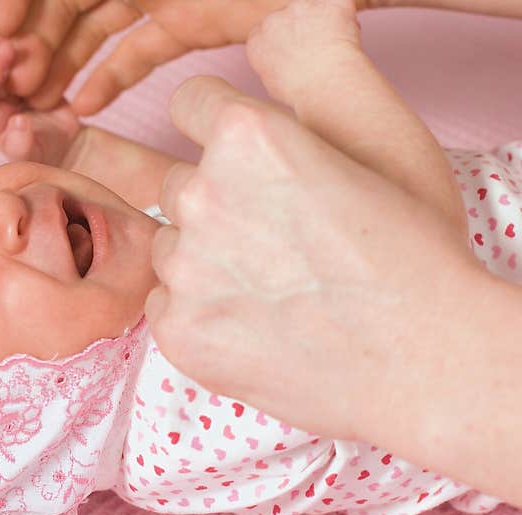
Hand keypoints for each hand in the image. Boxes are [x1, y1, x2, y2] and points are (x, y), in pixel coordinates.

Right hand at [0, 0, 294, 114]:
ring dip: (63, 64)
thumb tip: (25, 7)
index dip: (26, 0)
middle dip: (37, 40)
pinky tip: (83, 106)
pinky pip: (137, 48)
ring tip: (37, 105)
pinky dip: (109, 76)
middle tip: (14, 85)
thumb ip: (152, 2)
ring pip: (97, 27)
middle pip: (71, 1)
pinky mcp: (188, 21)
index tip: (0, 31)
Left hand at [0, 40, 81, 164]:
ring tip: (30, 39)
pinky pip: (37, 55)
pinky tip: (49, 40)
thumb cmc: (44, 157)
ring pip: (13, 59)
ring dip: (18, 47)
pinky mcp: (40, 70)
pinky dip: (39, 46)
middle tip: (8, 48)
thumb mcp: (31, 158)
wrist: (72, 147)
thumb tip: (19, 122)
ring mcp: (19, 81)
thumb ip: (21, 145)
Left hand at [145, 76, 483, 443]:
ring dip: (204, 262)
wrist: (424, 363)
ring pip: (170, 247)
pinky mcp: (178, 330)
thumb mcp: (377, 140)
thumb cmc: (411, 253)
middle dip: (217, 203)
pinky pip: (165, 303)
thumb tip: (241, 76)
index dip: (225, 131)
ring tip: (273, 291)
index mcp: (248, 136)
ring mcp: (185, 269)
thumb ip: (300, 90)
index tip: (250, 160)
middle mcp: (203, 196)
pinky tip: (255, 327)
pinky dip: (199, 314)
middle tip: (281, 241)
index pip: (191, 102)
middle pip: (179, 184)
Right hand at [246, 0, 362, 107]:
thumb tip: (280, 62)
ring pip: (314, 7)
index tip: (296, 48)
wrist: (325, 84)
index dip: (285, 37)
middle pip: (289, 16)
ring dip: (324, 20)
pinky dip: (345, 16)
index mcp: (257, 40)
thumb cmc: (300, 92)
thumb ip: (271, 64)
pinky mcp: (328, 2)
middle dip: (304, 27)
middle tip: (318, 47)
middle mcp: (274, 19)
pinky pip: (339, 4)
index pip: (267, 30)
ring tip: (334, 44)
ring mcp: (300, 7)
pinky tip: (347, 35)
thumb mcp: (271, 84)